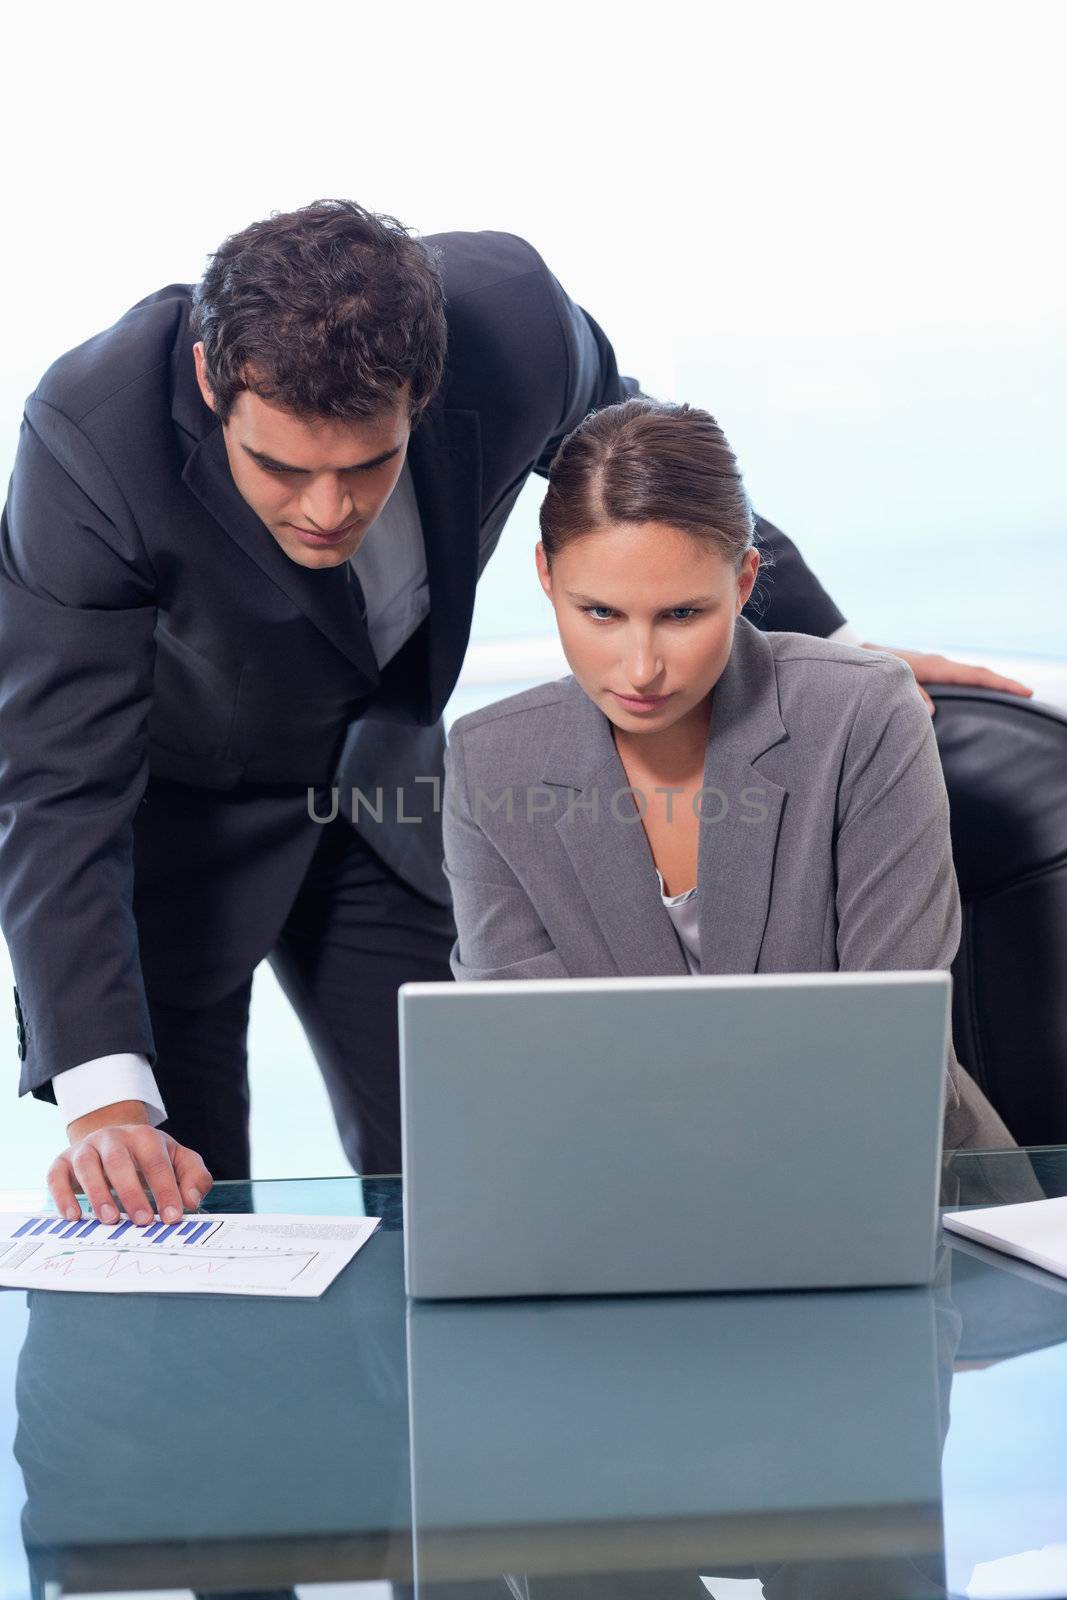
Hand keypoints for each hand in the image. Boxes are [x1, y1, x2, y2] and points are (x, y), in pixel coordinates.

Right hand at [48, 1100, 212, 1226]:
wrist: (112, 1141)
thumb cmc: (150, 1157)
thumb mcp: (179, 1161)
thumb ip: (195, 1178)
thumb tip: (191, 1200)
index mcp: (144, 1136)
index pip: (156, 1162)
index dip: (165, 1190)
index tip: (172, 1217)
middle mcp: (112, 1138)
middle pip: (119, 1161)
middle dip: (132, 1192)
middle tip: (143, 1221)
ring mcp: (86, 1148)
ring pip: (87, 1165)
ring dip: (98, 1193)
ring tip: (110, 1220)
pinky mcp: (62, 1162)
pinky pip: (56, 1175)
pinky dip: (62, 1195)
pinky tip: (73, 1217)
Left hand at [862, 643, 1033, 715]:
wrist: (854, 651)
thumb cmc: (872, 666)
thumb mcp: (891, 680)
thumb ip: (911, 695)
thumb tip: (932, 713)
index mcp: (935, 666)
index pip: (977, 676)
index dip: (1002, 684)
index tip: (1026, 692)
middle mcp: (939, 665)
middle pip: (978, 675)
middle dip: (1003, 685)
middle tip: (1027, 696)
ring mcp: (934, 668)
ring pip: (967, 677)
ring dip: (988, 685)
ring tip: (1009, 699)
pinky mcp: (926, 674)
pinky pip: (955, 681)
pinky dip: (971, 687)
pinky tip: (975, 698)